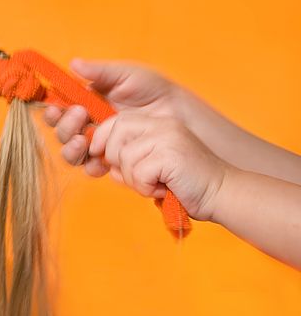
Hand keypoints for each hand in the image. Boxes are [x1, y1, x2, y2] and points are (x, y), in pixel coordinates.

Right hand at [43, 58, 182, 176]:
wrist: (177, 115)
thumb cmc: (153, 89)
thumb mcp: (126, 74)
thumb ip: (99, 72)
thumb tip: (73, 63)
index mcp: (86, 102)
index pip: (60, 108)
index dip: (54, 111)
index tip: (56, 108)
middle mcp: (88, 124)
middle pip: (62, 132)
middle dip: (65, 127)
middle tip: (81, 117)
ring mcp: (99, 143)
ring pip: (72, 152)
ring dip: (71, 149)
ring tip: (83, 142)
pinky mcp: (111, 160)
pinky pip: (92, 167)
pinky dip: (90, 166)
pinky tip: (99, 162)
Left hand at [89, 112, 227, 220]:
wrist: (222, 194)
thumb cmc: (182, 183)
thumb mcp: (149, 163)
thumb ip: (126, 154)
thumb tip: (94, 153)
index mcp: (155, 122)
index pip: (115, 122)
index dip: (102, 141)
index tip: (103, 160)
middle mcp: (161, 124)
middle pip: (114, 135)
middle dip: (118, 162)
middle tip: (141, 178)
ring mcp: (167, 136)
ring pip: (124, 157)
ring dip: (134, 180)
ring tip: (156, 184)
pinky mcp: (170, 153)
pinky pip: (138, 173)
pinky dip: (145, 188)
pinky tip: (163, 188)